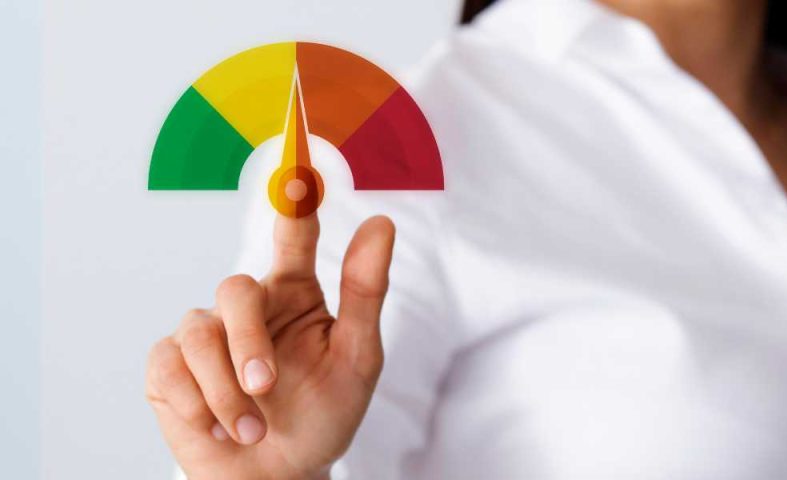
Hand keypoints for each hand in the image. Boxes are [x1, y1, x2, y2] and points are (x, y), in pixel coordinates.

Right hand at [145, 213, 394, 479]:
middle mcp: (249, 305)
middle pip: (234, 289)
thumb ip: (365, 292)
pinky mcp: (169, 368)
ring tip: (252, 430)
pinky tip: (219, 429)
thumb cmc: (324, 414)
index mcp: (296, 292)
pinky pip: (169, 367)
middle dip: (247, 344)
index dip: (292, 194)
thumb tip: (382, 222)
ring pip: (198, 333)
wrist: (279, 477)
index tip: (295, 154)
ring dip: (226, 391)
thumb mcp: (358, 357)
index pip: (294, 232)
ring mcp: (204, 333)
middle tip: (265, 389)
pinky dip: (197, 405)